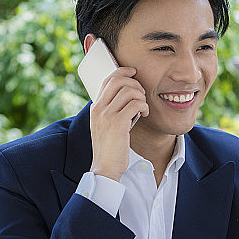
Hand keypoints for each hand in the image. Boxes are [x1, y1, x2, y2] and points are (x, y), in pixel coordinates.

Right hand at [89, 66, 148, 181]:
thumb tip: (128, 98)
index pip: (107, 80)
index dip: (122, 71)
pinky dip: (143, 106)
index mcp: (95, 108)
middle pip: (118, 80)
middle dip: (135, 83)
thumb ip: (111, 112)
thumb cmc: (109, 149)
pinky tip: (144, 115)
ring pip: (128, 90)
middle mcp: (98, 108)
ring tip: (143, 107)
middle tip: (142, 94)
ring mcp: (107, 115)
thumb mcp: (105, 126)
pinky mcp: (118, 123)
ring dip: (141, 96)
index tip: (134, 73)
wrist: (105, 168)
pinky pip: (135, 104)